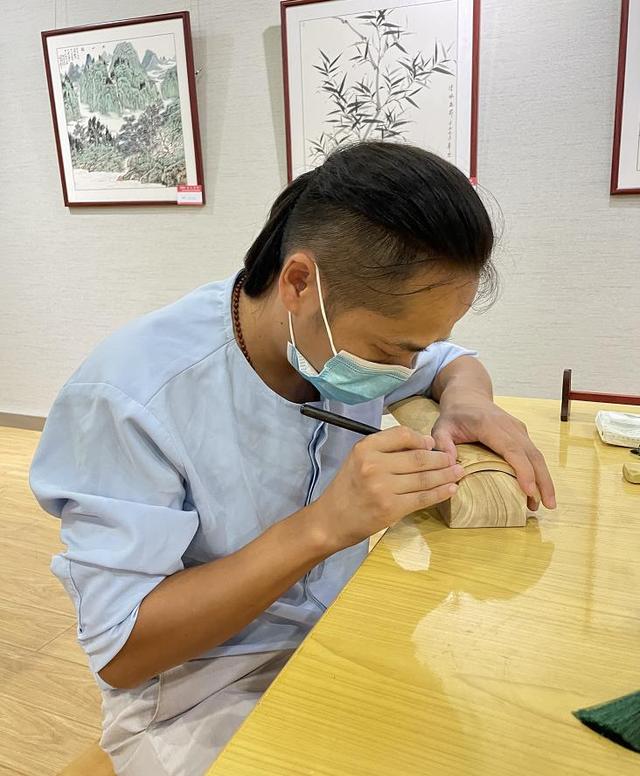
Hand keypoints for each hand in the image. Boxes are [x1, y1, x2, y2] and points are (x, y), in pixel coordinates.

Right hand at [314, 426, 464, 549]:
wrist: (331, 520)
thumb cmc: (347, 488)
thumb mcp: (358, 459)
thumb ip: (386, 449)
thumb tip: (425, 444)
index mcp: (365, 448)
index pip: (402, 435)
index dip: (422, 439)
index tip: (432, 444)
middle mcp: (374, 465)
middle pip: (418, 458)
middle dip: (441, 458)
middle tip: (454, 459)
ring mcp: (383, 488)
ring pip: (424, 478)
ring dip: (446, 475)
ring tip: (458, 472)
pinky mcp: (391, 509)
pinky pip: (422, 498)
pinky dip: (440, 493)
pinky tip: (451, 488)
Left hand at [431, 393, 556, 510]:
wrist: (468, 395)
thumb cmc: (454, 414)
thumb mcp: (441, 426)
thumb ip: (442, 443)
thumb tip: (451, 464)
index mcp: (490, 425)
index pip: (511, 449)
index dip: (523, 470)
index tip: (529, 491)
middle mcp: (510, 426)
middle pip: (532, 454)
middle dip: (542, 480)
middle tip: (548, 505)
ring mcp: (518, 429)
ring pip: (536, 455)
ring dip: (544, 479)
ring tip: (546, 504)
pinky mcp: (522, 434)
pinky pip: (533, 454)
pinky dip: (539, 472)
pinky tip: (538, 490)